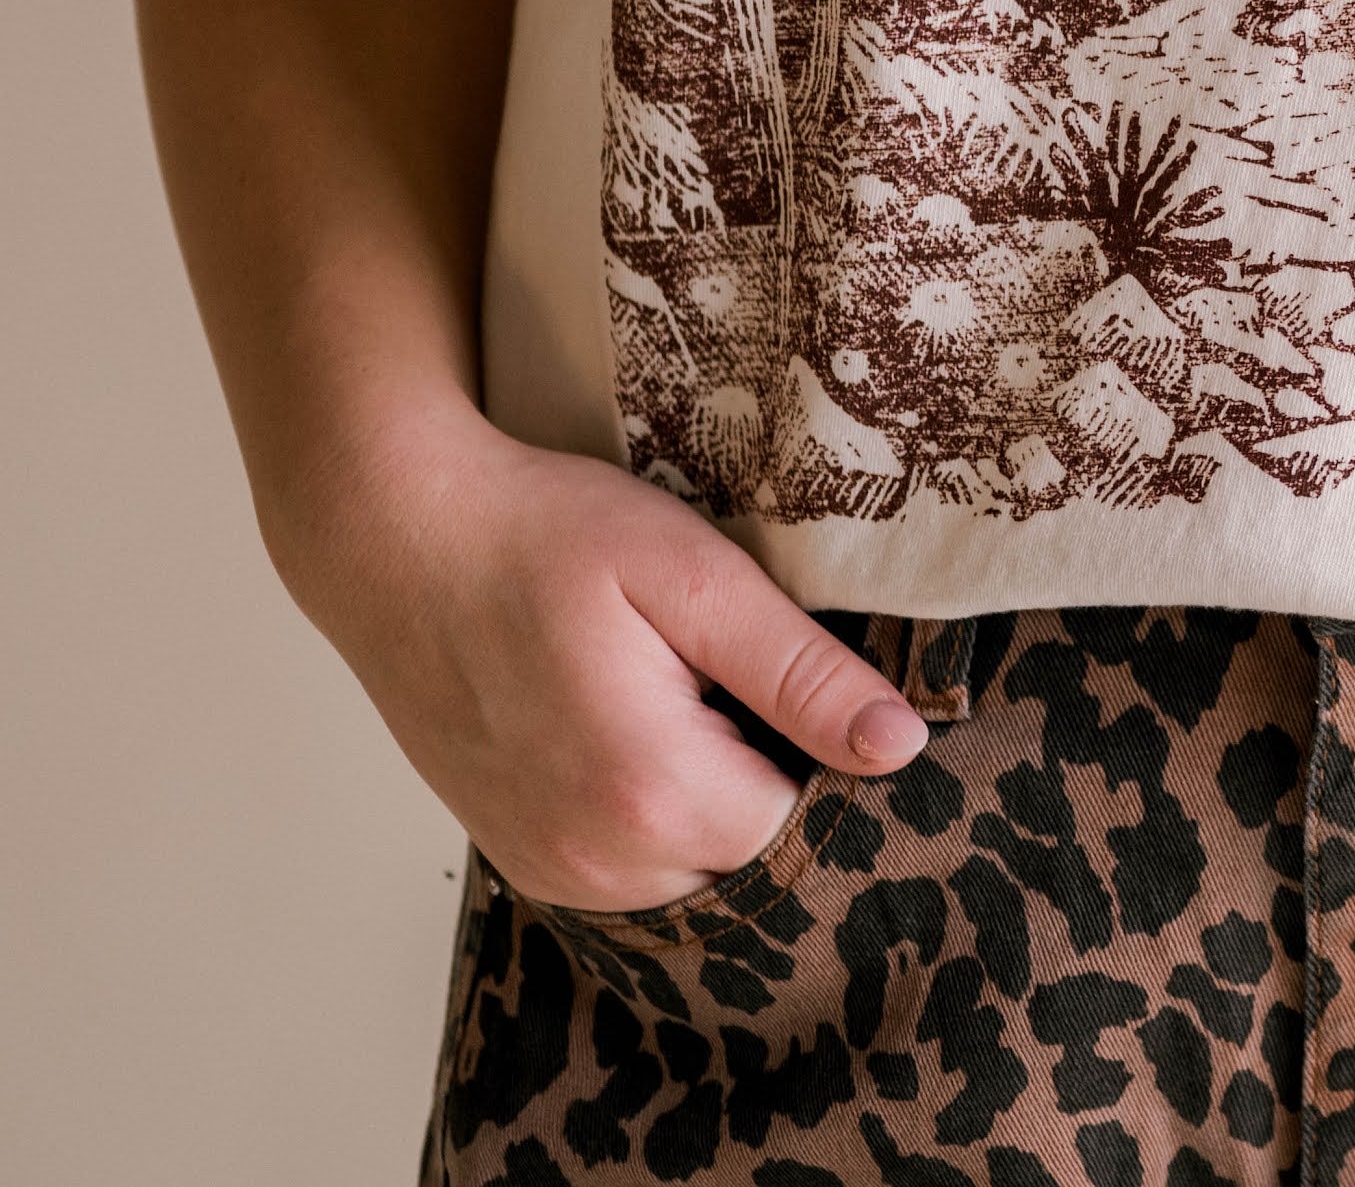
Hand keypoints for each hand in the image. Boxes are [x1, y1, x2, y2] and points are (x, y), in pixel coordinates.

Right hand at [272, 395, 926, 911]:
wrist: (396, 540)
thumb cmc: (545, 538)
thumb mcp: (696, 579)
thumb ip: (800, 673)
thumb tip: (900, 745)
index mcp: (651, 794)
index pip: (807, 827)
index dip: (832, 758)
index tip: (815, 689)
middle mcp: (595, 862)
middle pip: (753, 861)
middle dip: (777, 784)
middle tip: (753, 686)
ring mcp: (549, 870)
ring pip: (697, 872)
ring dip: (719, 804)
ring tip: (695, 700)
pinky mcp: (522, 859)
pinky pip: (635, 872)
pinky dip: (660, 818)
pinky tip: (649, 732)